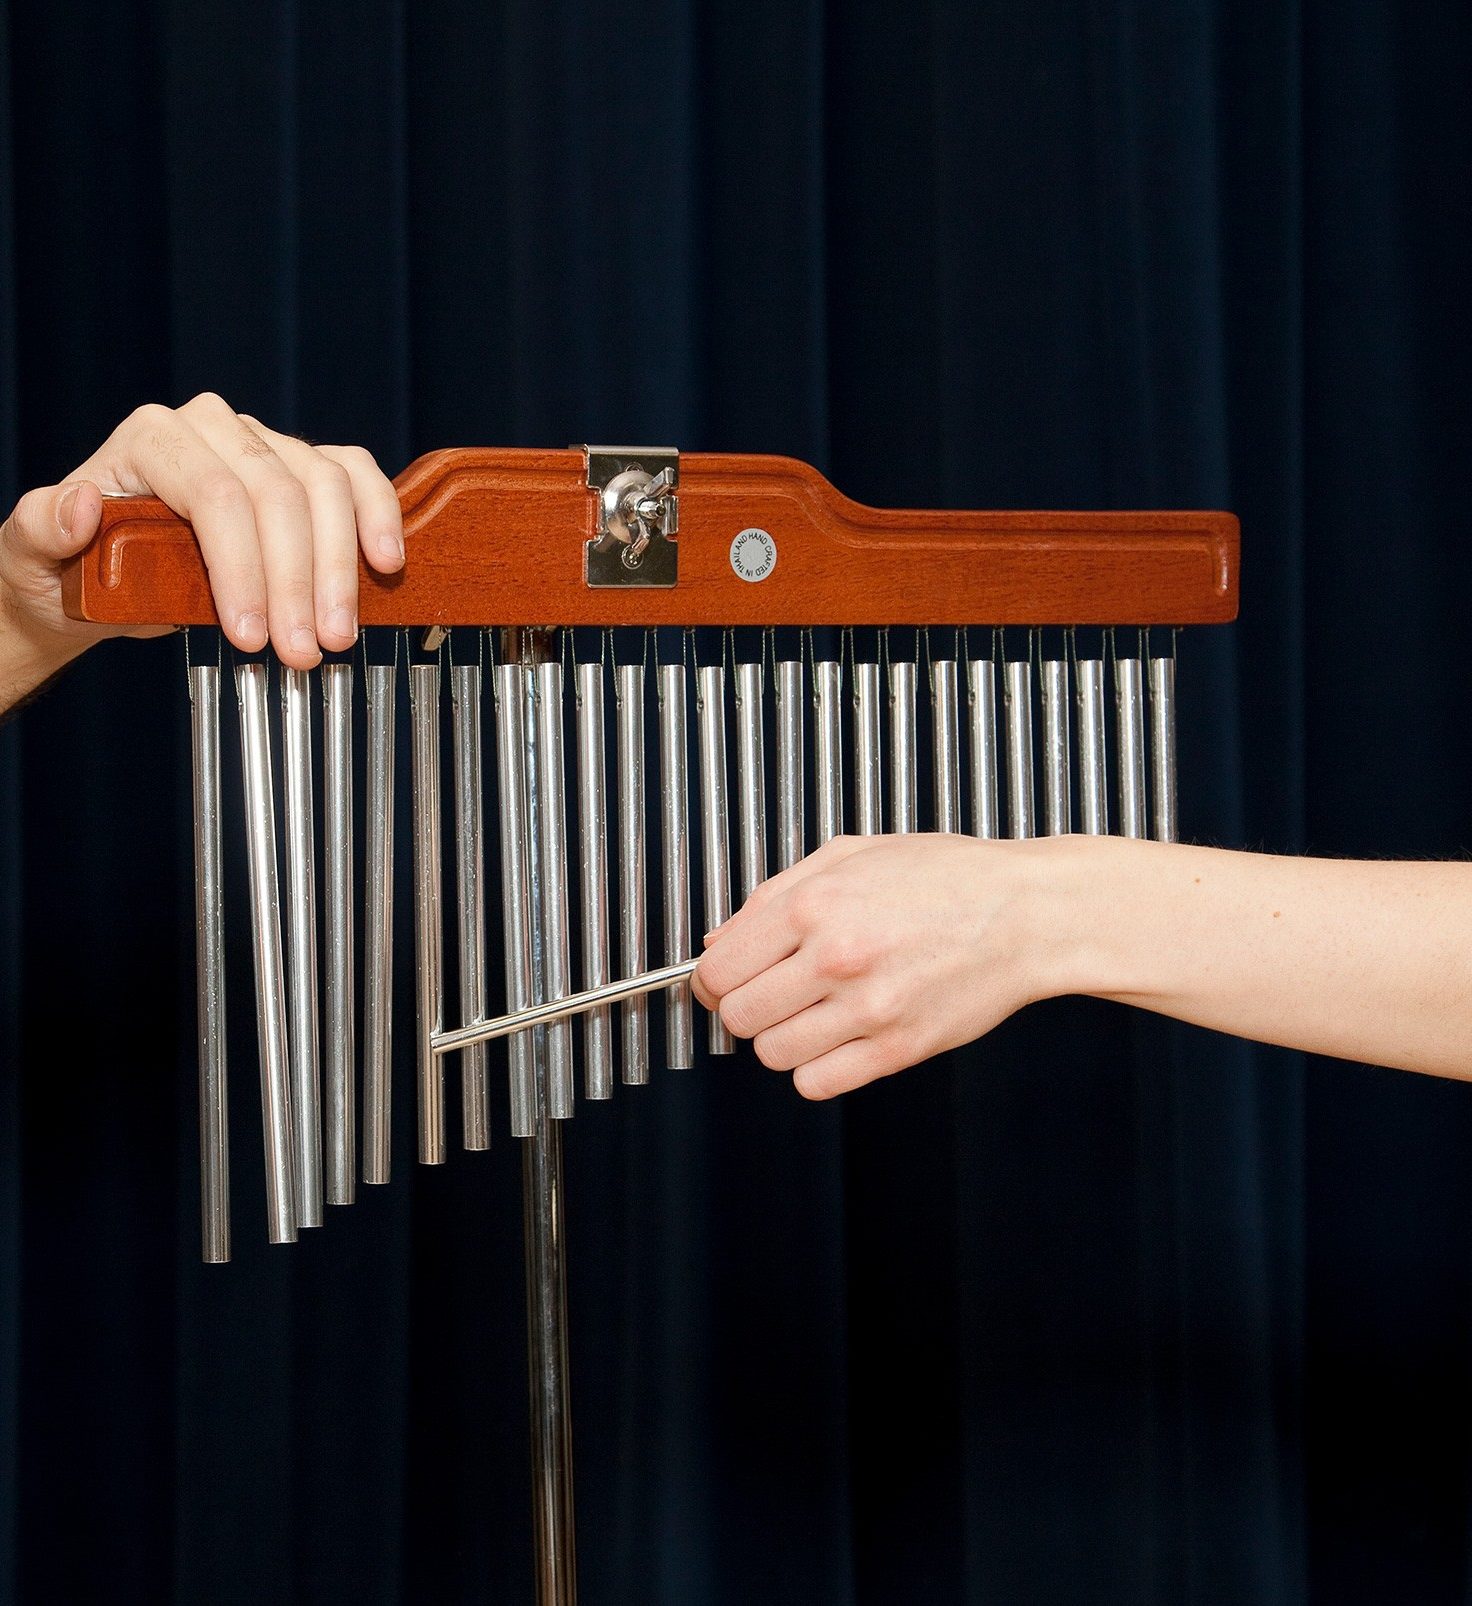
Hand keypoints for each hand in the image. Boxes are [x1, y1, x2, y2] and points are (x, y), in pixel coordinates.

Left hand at [0, 391, 403, 677]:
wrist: (101, 580)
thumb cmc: (69, 570)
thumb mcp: (31, 557)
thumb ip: (42, 528)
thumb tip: (77, 503)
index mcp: (152, 438)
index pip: (216, 492)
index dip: (243, 566)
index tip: (249, 637)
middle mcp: (214, 427)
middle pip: (279, 493)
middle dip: (298, 581)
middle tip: (303, 652)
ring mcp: (266, 444)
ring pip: (326, 487)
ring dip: (340, 569)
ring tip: (336, 636)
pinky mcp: (305, 468)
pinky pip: (355, 476)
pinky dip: (378, 516)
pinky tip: (384, 564)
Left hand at [693, 833, 1042, 1098]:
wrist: (1028, 914)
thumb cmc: (946, 877)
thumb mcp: (850, 855)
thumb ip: (773, 895)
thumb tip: (716, 941)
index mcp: (815, 903)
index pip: (719, 969)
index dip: (712, 980)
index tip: (724, 981)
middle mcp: (836, 956)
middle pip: (738, 1016)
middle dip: (746, 1008)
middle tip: (774, 993)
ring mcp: (868, 1008)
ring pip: (772, 1054)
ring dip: (782, 1039)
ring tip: (815, 1012)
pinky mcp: (897, 1049)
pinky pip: (816, 1084)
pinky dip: (816, 1069)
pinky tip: (838, 1039)